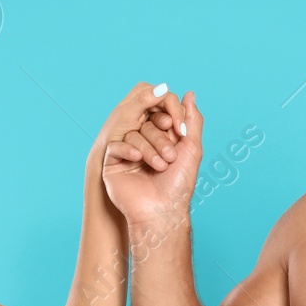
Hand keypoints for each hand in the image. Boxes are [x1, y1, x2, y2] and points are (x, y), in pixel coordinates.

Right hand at [102, 87, 204, 227]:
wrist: (162, 211)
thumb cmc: (179, 184)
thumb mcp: (192, 148)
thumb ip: (192, 119)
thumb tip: (190, 93)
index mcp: (162, 138)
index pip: (161, 115)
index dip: (170, 118)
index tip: (178, 131)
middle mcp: (144, 144)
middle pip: (146, 123)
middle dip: (161, 139)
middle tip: (171, 157)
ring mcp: (127, 153)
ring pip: (132, 134)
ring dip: (149, 149)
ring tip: (160, 166)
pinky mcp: (113, 164)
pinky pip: (115, 146)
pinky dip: (128, 150)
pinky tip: (137, 160)